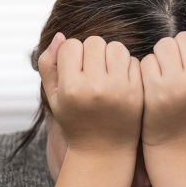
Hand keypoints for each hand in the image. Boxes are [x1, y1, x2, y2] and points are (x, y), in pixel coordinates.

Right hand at [37, 33, 143, 154]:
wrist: (104, 151)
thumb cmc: (75, 121)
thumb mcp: (53, 98)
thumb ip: (48, 65)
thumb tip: (60, 35)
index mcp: (71, 88)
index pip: (71, 46)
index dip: (71, 55)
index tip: (74, 70)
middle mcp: (95, 87)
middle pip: (94, 42)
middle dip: (91, 53)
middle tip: (91, 71)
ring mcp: (119, 89)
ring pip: (115, 47)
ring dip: (110, 56)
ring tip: (106, 73)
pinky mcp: (137, 92)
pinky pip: (132, 61)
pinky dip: (125, 67)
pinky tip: (120, 82)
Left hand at [140, 24, 185, 151]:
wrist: (177, 145)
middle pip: (185, 38)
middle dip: (181, 50)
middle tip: (180, 70)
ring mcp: (174, 85)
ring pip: (165, 44)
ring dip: (163, 55)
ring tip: (167, 73)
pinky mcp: (152, 90)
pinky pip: (148, 60)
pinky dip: (149, 68)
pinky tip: (155, 84)